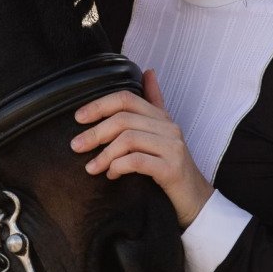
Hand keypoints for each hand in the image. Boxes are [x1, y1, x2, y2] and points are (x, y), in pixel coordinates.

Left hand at [70, 69, 212, 228]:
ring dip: (105, 154)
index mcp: (162, 118)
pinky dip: (118, 167)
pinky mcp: (172, 169)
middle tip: (76, 146)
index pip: (126, 99)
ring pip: (128, 139)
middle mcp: (169, 128)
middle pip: (124, 119)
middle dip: (96, 132)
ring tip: (92, 167)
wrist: (195, 199)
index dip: (99, 105)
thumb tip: (149, 72)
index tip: (78, 118)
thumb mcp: (161, 134)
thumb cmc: (170, 168)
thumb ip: (154, 104)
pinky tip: (112, 175)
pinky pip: (137, 161)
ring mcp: (173, 148)